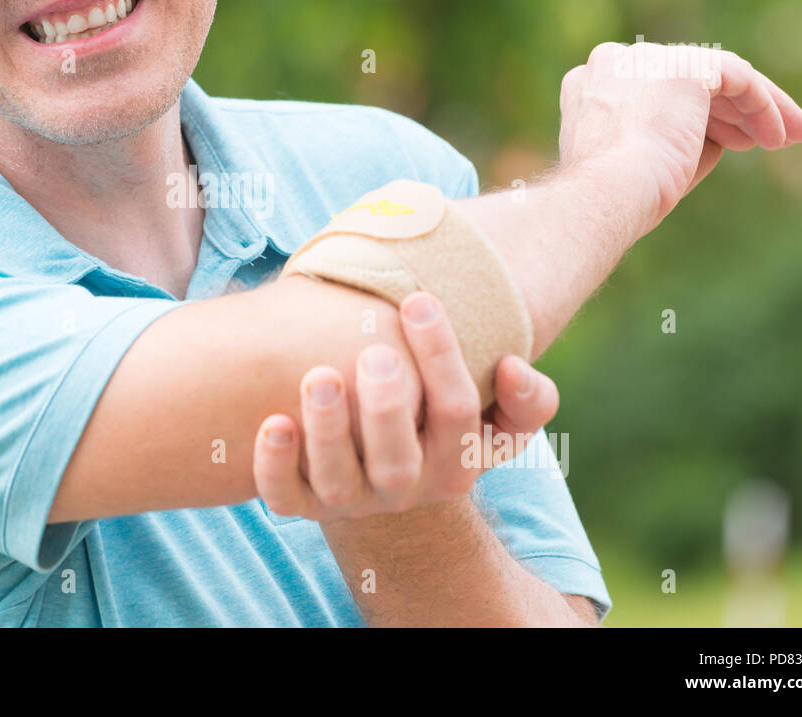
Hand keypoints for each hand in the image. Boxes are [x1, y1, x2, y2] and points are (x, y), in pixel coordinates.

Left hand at [251, 291, 558, 520]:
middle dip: (387, 408)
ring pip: (339, 483)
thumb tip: (510, 367)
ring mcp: (352, 499)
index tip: (417, 300)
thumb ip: (527, 399)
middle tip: (375, 353)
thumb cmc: (440, 413)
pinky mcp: (303, 502)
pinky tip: (274, 421)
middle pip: (399, 463)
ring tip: (319, 376)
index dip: (441, 356)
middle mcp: (405, 489)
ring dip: (327, 432)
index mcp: (457, 464)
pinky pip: (285, 497)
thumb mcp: (497, 413)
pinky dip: (273, 465)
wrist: (384, 457)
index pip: (458, 413)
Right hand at [557, 42, 801, 233]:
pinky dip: (762, 105)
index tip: (729, 144)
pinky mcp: (681, 66)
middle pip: (689, 82)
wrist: (606, 194)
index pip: (654, 92)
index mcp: (590, 86)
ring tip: (787, 139)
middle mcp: (614, 63)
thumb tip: (718, 138)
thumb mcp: (642, 165)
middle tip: (767, 140)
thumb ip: (673, 140)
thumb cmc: (619, 198)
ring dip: (757, 108)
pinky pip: (736, 77)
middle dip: (733, 111)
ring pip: (717, 75)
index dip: (697, 117)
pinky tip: (776, 136)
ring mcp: (646, 60)